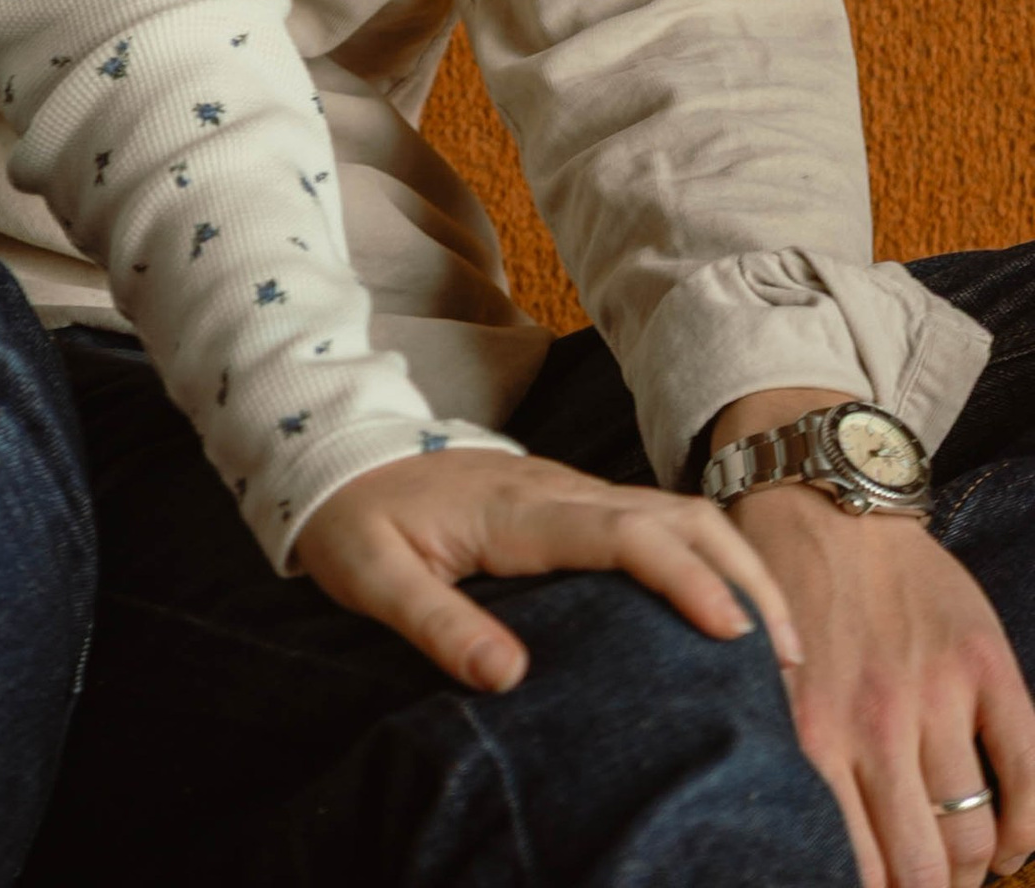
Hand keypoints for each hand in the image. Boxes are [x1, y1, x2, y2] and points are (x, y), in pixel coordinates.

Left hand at [294, 447, 802, 694]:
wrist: (341, 453)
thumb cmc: (356, 518)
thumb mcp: (370, 575)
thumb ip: (434, 624)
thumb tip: (509, 679)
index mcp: (516, 511)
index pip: (621, 533)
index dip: (683, 578)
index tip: (734, 635)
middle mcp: (557, 492)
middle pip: (673, 516)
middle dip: (741, 575)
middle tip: (791, 657)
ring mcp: (569, 493)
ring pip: (674, 513)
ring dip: (733, 567)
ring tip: (778, 646)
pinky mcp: (570, 505)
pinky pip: (654, 522)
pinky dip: (705, 560)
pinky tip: (724, 613)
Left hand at [729, 486, 1034, 887]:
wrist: (820, 496)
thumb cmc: (783, 594)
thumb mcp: (765, 683)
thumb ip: (791, 761)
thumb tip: (807, 847)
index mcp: (812, 735)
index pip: (858, 867)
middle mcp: (874, 724)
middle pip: (923, 867)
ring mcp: (936, 694)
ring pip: (972, 833)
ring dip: (971, 871)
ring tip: (960, 875)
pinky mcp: (984, 664)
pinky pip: (1029, 773)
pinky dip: (1029, 828)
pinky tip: (1011, 848)